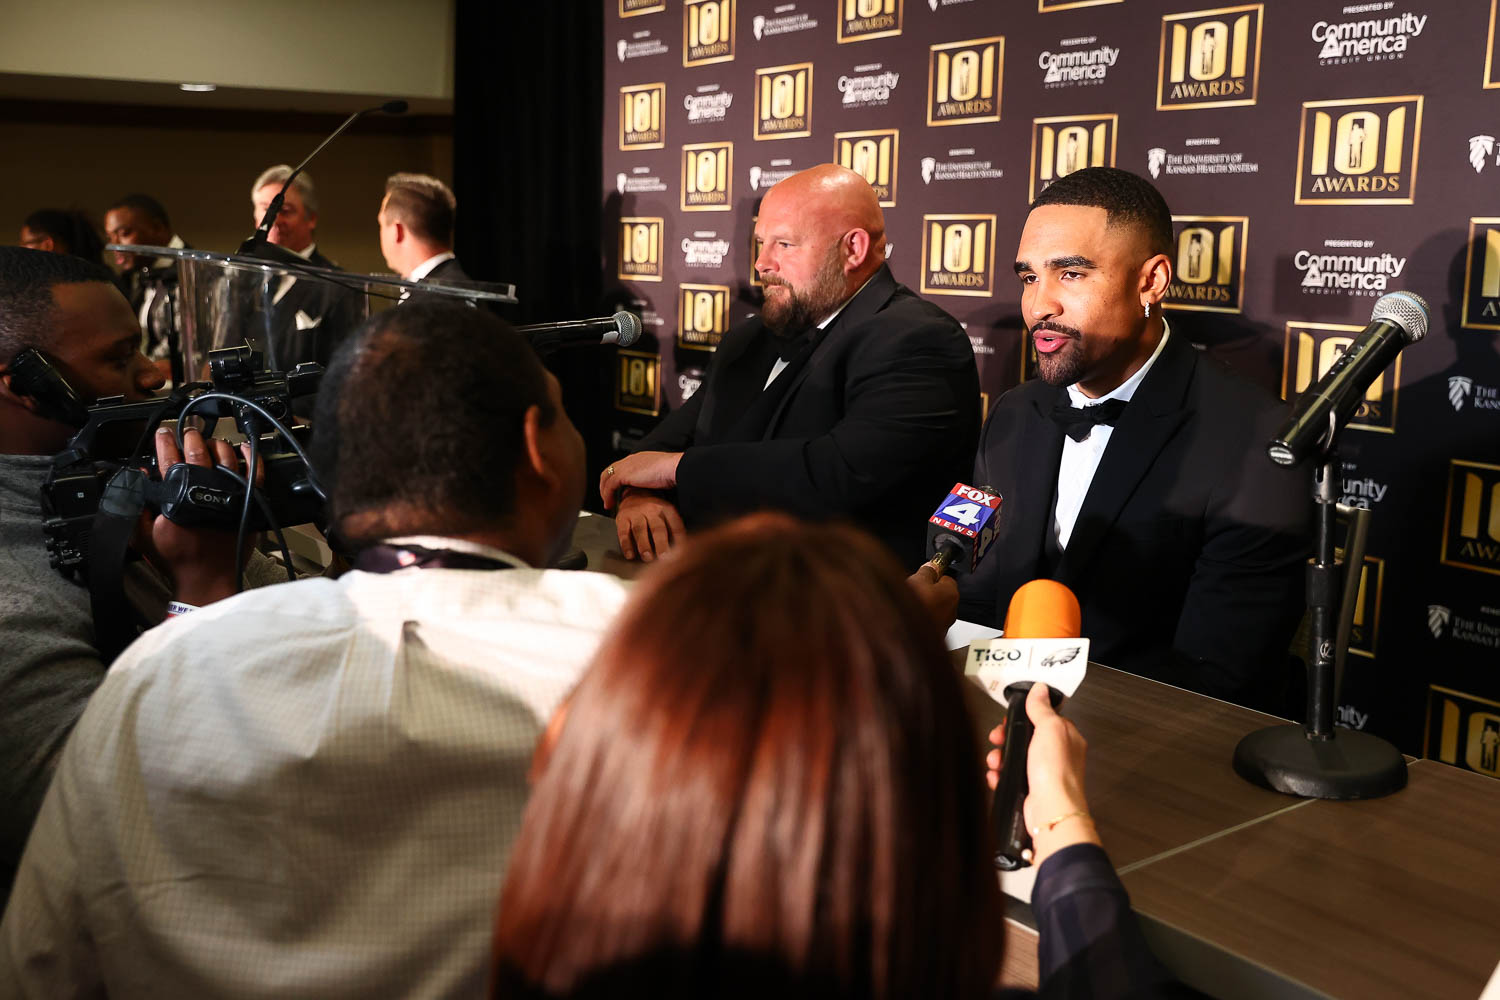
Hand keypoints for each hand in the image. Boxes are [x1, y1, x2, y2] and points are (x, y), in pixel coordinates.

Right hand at [134, 426, 259, 607]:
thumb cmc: (177, 560)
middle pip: (198, 453)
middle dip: (190, 437)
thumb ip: (136, 505)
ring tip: (209, 441)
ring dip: (216, 444)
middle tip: (187, 431)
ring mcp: (229, 495)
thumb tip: (138, 475)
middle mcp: (206, 491)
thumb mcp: (143, 535)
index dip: (164, 442)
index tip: (163, 433)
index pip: (169, 459)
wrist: (207, 580)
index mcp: (178, 497)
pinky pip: (254, 473)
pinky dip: (250, 457)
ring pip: (225, 457)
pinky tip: (243, 448)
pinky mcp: (248, 503)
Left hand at [600, 451, 682, 509]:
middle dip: (606, 484)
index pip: (622, 467)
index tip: (617, 490)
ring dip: (604, 491)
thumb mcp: (661, 475)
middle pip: (610, 470)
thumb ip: (652, 479)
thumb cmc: (673, 472)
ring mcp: (626, 465)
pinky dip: (606, 495)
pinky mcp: (623, 474)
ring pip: (606, 477)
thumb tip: (652, 490)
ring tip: (607, 503)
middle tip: (607, 497)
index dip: (617, 479)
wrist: (674, 468)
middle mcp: (631, 460)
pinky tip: (610, 504)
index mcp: (640, 458)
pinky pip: (609, 485)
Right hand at [614, 490, 685, 562]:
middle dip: (661, 543)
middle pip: (657, 528)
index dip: (679, 539)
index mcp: (665, 508)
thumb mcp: (666, 514)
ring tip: (647, 558)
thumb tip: (682, 549)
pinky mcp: (622, 518)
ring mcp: (636, 513)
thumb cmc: (653, 511)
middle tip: (663, 557)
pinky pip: (624, 532)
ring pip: (640, 530)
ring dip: (644, 545)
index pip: (675, 524)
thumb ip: (674, 528)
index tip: (680, 552)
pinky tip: (630, 555)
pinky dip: (626, 545)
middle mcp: (651, 509)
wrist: (633, 495)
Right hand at [906, 561, 958, 632]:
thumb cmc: (915, 610)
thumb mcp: (918, 580)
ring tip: (907, 605)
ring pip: (933, 609)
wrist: (907, 638)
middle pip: (939, 594)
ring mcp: (944, 624)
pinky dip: (919, 619)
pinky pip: (927, 622)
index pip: (945, 577)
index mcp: (952, 593)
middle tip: (912, 590)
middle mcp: (952, 610)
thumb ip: (926, 571)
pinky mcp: (934, 636)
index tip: (922, 575)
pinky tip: (908, 618)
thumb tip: (930, 566)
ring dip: (922, 606)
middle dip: (927, 591)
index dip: (932, 575)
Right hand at [986, 682, 1099, 866]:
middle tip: (997, 738)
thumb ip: (1042, 708)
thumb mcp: (1049, 729)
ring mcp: (1043, 772)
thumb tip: (1040, 690)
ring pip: (1015, 756)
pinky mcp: (1030, 788)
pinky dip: (1000, 775)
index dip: (1024, 716)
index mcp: (1066, 737)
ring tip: (995, 761)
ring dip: (1000, 757)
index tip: (1010, 718)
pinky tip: (996, 775)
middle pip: (1025, 737)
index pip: (1043, 717)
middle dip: (1006, 737)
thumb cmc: (1056, 772)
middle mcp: (1057, 754)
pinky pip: (1010, 776)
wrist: (1050, 810)